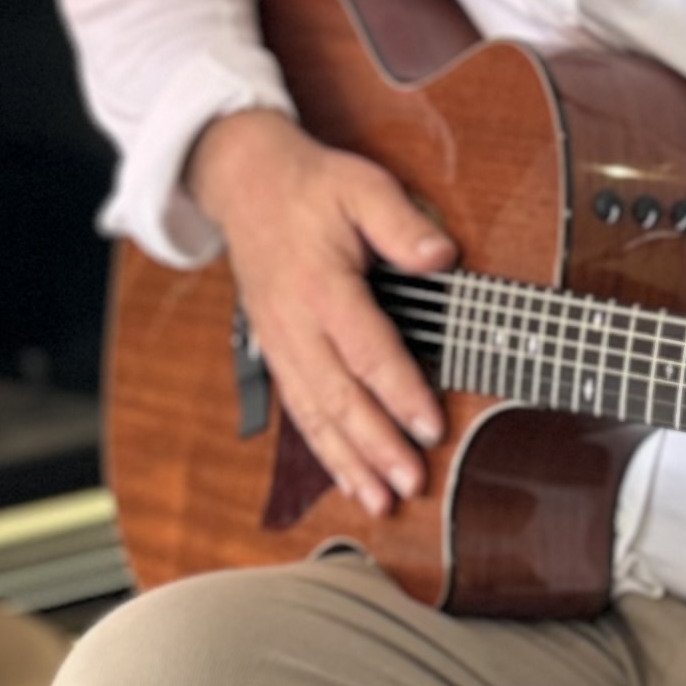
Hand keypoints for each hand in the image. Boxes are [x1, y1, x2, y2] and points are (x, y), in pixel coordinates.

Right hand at [184, 108, 452, 517]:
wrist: (244, 184)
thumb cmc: (311, 186)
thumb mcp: (361, 184)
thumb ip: (400, 222)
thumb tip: (441, 255)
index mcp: (320, 283)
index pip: (365, 347)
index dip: (399, 390)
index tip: (431, 426)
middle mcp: (294, 324)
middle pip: (336, 395)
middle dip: (375, 445)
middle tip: (411, 483)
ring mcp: (280, 343)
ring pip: (314, 414)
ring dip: (349, 462)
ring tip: (382, 501)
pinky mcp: (276, 355)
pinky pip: (300, 412)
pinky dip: (326, 452)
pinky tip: (352, 481)